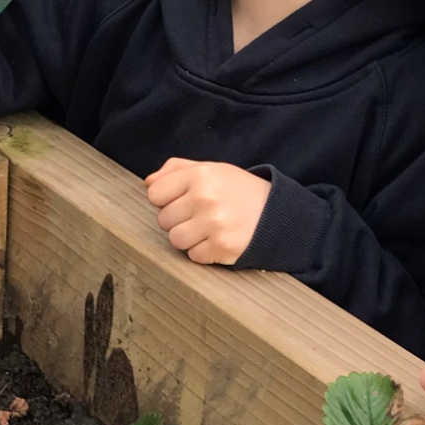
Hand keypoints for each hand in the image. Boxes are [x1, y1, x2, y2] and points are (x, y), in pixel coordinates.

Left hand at [143, 159, 270, 265]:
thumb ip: (176, 169)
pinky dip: (203, 251)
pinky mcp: (221, 247)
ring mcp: (213, 224)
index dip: (165, 199)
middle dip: (177, 219)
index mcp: (199, 175)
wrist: (276, 213)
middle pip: (163, 219)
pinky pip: (193, 255)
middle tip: (199, 215)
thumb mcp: (211, 169)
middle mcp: (204, 198)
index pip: (155, 193)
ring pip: (175, 240)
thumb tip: (148, 183)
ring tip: (206, 228)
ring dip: (188, 238)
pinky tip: (216, 239)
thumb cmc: (238, 190)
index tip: (180, 200)